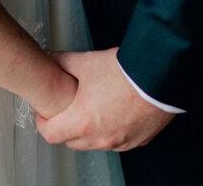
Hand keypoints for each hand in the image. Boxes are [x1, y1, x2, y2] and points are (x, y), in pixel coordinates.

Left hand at [35, 47, 175, 150]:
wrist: (159, 75)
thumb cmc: (125, 71)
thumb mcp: (87, 61)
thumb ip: (63, 61)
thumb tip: (49, 58)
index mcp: (83, 122)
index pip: (50, 135)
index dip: (43, 122)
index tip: (45, 111)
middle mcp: (101, 138)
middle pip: (72, 142)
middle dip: (66, 126)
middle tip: (67, 107)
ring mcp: (120, 142)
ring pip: (95, 144)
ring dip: (89, 130)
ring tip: (93, 106)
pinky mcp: (138, 141)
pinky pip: (117, 141)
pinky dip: (111, 130)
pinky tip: (114, 110)